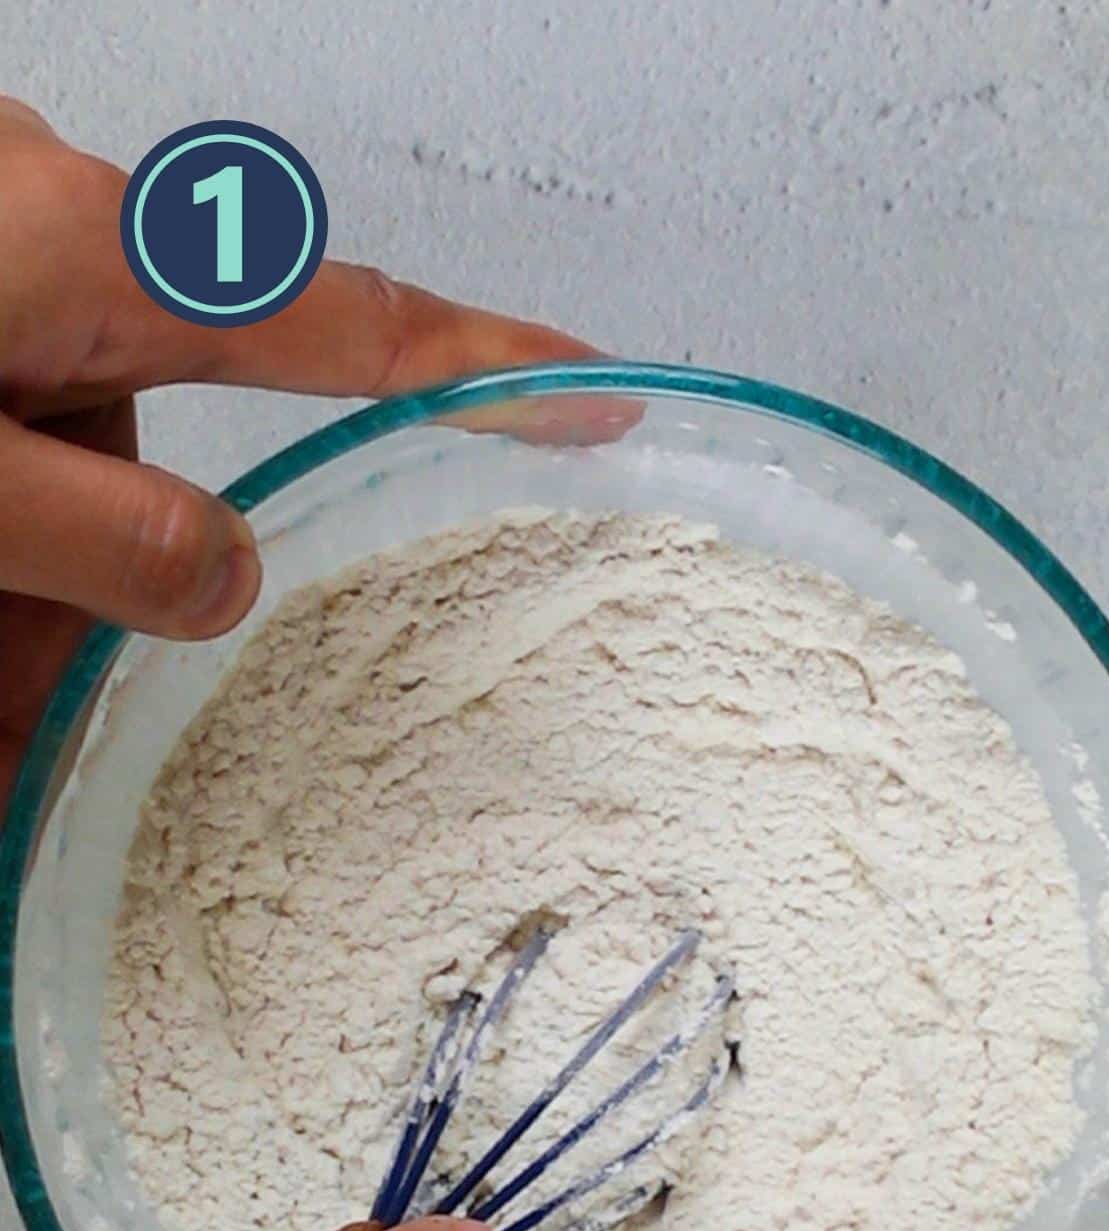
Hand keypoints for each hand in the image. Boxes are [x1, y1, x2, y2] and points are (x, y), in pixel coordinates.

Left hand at [0, 96, 603, 807]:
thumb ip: (107, 536)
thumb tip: (232, 579)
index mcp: (100, 255)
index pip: (353, 323)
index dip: (484, 373)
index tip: (595, 399)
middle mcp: (66, 226)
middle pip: (162, 423)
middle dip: (111, 557)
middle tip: (28, 671)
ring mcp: (1, 238)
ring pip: (69, 441)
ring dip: (27, 556)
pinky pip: (15, 416)